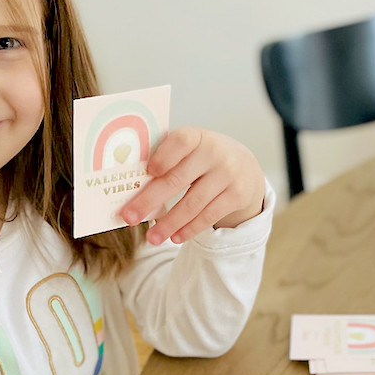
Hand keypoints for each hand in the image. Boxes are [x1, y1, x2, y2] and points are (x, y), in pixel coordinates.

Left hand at [120, 127, 265, 244]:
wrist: (245, 167)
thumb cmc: (203, 158)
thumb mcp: (190, 149)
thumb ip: (166, 158)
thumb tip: (131, 185)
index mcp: (196, 136)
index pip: (180, 142)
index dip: (163, 156)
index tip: (147, 172)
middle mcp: (214, 153)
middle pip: (178, 179)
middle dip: (150, 201)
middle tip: (129, 217)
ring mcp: (228, 175)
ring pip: (193, 204)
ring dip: (169, 223)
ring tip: (152, 238)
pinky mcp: (237, 195)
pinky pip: (208, 216)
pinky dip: (190, 229)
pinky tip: (175, 237)